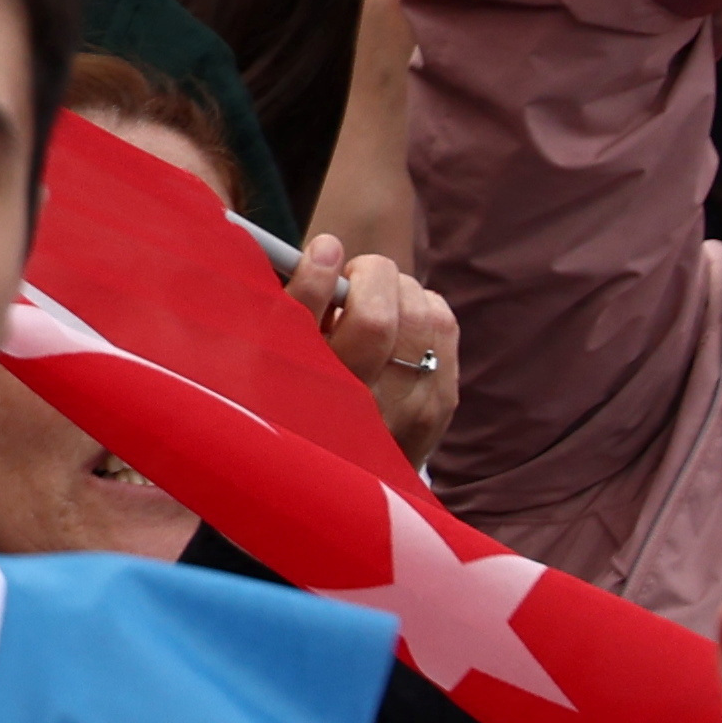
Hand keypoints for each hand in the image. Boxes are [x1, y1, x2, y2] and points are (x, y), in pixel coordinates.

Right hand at [291, 233, 462, 468]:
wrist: (352, 473)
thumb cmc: (306, 396)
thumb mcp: (277, 363)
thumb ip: (290, 310)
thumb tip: (325, 249)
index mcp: (298, 393)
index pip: (307, 325)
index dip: (316, 277)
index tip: (324, 249)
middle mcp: (355, 409)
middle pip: (376, 319)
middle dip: (370, 277)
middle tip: (354, 276)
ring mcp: (407, 411)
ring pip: (421, 316)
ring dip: (401, 290)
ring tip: (379, 299)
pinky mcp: (440, 404)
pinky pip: (444, 327)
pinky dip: (426, 308)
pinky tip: (404, 321)